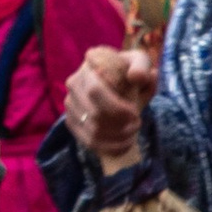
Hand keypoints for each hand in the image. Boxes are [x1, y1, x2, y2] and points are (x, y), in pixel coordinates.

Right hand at [66, 43, 152, 166]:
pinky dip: (110, 148)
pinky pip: (88, 141)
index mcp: (88, 65)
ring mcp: (70, 103)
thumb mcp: (141, 63)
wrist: (123, 86)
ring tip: (133, 134)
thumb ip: (142, 67)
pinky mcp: (72, 121)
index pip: (95, 91)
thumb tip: (135, 77)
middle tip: (137, 125)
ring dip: (118, 138)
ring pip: (92, 130)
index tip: (135, 114)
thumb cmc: (132, 73)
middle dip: (120, 125)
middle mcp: (74, 82)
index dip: (117, 108)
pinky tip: (125, 145)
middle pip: (95, 114)